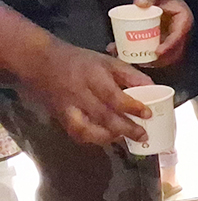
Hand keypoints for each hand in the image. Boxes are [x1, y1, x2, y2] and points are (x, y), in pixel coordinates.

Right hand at [16, 39, 153, 144]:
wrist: (41, 63)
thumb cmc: (80, 62)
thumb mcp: (107, 61)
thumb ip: (131, 75)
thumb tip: (153, 87)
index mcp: (92, 76)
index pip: (113, 96)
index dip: (131, 107)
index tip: (148, 114)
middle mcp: (79, 94)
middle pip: (103, 116)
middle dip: (126, 128)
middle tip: (143, 135)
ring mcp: (68, 108)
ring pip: (87, 130)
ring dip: (109, 137)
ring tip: (126, 138)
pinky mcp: (61, 118)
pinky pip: (77, 134)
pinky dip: (93, 139)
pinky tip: (107, 138)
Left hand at [134, 0, 193, 67]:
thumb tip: (140, 3)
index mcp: (183, 20)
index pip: (178, 37)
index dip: (169, 47)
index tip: (156, 53)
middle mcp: (180, 32)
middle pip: (174, 52)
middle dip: (159, 60)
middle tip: (141, 61)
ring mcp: (170, 37)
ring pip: (164, 56)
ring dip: (149, 61)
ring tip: (130, 59)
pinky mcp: (161, 40)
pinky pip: (154, 51)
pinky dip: (141, 55)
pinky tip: (124, 54)